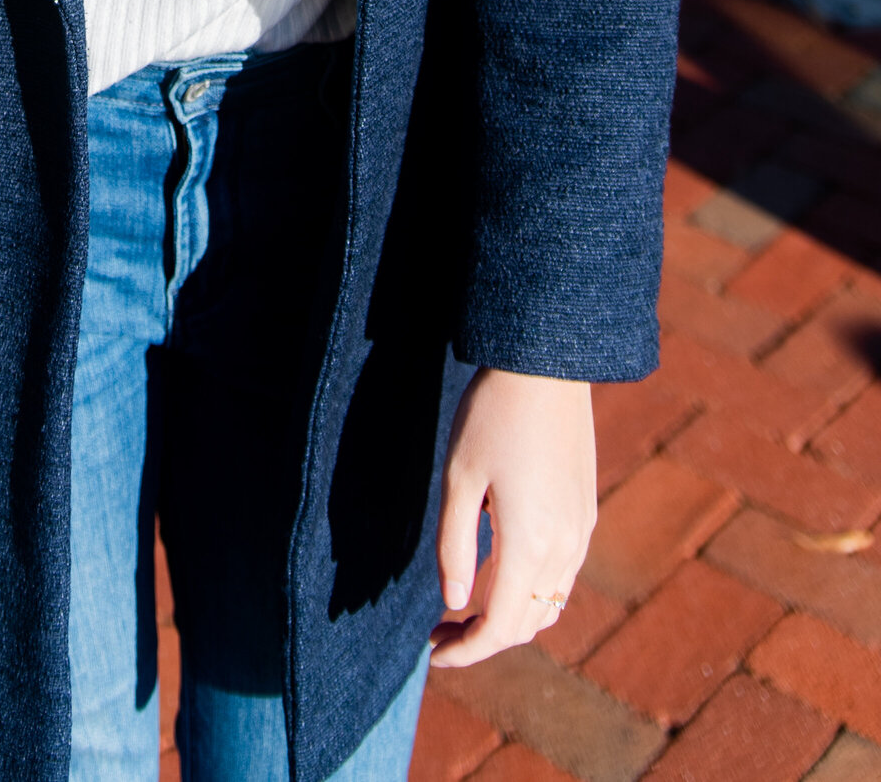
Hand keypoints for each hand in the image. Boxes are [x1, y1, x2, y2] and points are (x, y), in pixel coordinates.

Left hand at [428, 368, 595, 667]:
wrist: (546, 364)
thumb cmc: (493, 415)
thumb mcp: (459, 479)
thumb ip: (454, 547)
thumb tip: (454, 604)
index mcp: (530, 544)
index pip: (499, 628)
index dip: (465, 651)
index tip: (432, 653)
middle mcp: (564, 547)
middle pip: (526, 624)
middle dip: (482, 638)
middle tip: (439, 630)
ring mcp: (581, 531)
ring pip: (547, 603)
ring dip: (508, 617)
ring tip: (464, 606)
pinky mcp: (586, 512)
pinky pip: (561, 575)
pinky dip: (530, 591)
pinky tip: (498, 572)